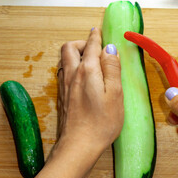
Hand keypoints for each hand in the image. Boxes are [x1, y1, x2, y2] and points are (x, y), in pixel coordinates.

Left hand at [55, 27, 123, 157]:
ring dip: (76, 55)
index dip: (96, 37)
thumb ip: (112, 69)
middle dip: (82, 43)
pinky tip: (83, 79)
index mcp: (87, 71)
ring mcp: (64, 86)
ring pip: (65, 60)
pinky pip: (64, 73)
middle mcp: (72, 75)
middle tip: (95, 49)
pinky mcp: (62, 97)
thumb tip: (110, 49)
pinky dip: (72, 68)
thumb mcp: (115, 94)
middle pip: (70, 48)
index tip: (99, 32)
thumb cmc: (101, 123)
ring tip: (91, 63)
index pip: (91, 46)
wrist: (79, 145)